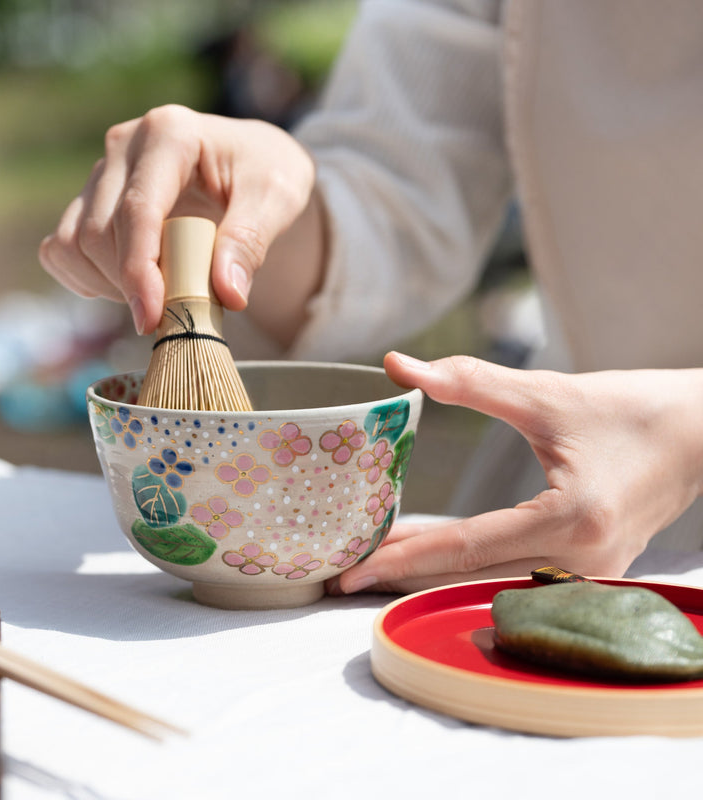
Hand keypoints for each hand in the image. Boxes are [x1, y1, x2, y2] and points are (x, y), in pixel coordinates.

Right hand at [39, 105, 316, 335]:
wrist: (251, 165)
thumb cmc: (266, 175)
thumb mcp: (277, 199)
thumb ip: (251, 241)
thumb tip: (227, 293)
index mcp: (169, 133)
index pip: (138, 210)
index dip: (139, 270)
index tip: (151, 318)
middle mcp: (124, 146)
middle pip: (99, 234)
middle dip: (131, 286)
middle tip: (177, 311)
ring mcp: (101, 173)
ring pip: (73, 244)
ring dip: (108, 286)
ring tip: (161, 294)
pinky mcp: (89, 200)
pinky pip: (61, 250)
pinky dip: (87, 279)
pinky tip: (130, 286)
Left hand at [327, 352, 702, 594]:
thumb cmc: (630, 409)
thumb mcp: (546, 393)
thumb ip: (469, 382)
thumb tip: (399, 365)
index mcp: (571, 520)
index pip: (465, 547)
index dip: (401, 558)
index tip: (349, 571)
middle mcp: (581, 561)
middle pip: (469, 575)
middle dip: (403, 575)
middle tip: (343, 575)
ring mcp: (591, 575)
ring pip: (489, 582)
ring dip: (433, 574)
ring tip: (375, 565)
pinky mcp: (592, 570)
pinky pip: (514, 576)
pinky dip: (470, 568)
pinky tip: (433, 556)